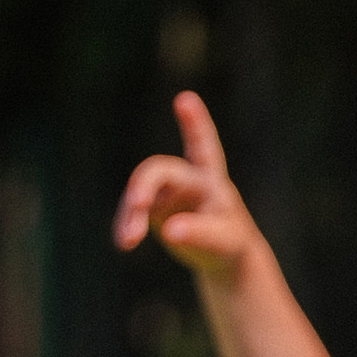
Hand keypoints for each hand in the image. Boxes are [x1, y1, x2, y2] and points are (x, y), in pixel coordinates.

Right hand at [113, 90, 259, 277]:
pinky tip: (125, 243)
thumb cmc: (230, 243)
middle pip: (160, 171)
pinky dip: (126, 225)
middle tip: (137, 203)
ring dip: (131, 213)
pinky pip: (132, 211)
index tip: (186, 99)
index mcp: (210, 179)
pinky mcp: (152, 207)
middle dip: (145, 184)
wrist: (219, 258)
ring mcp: (166, 192)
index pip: (203, 146)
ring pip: (140, 192)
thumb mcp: (223, 241)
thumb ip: (200, 234)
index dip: (195, 123)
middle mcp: (185, 178)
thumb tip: (169, 230)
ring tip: (127, 242)